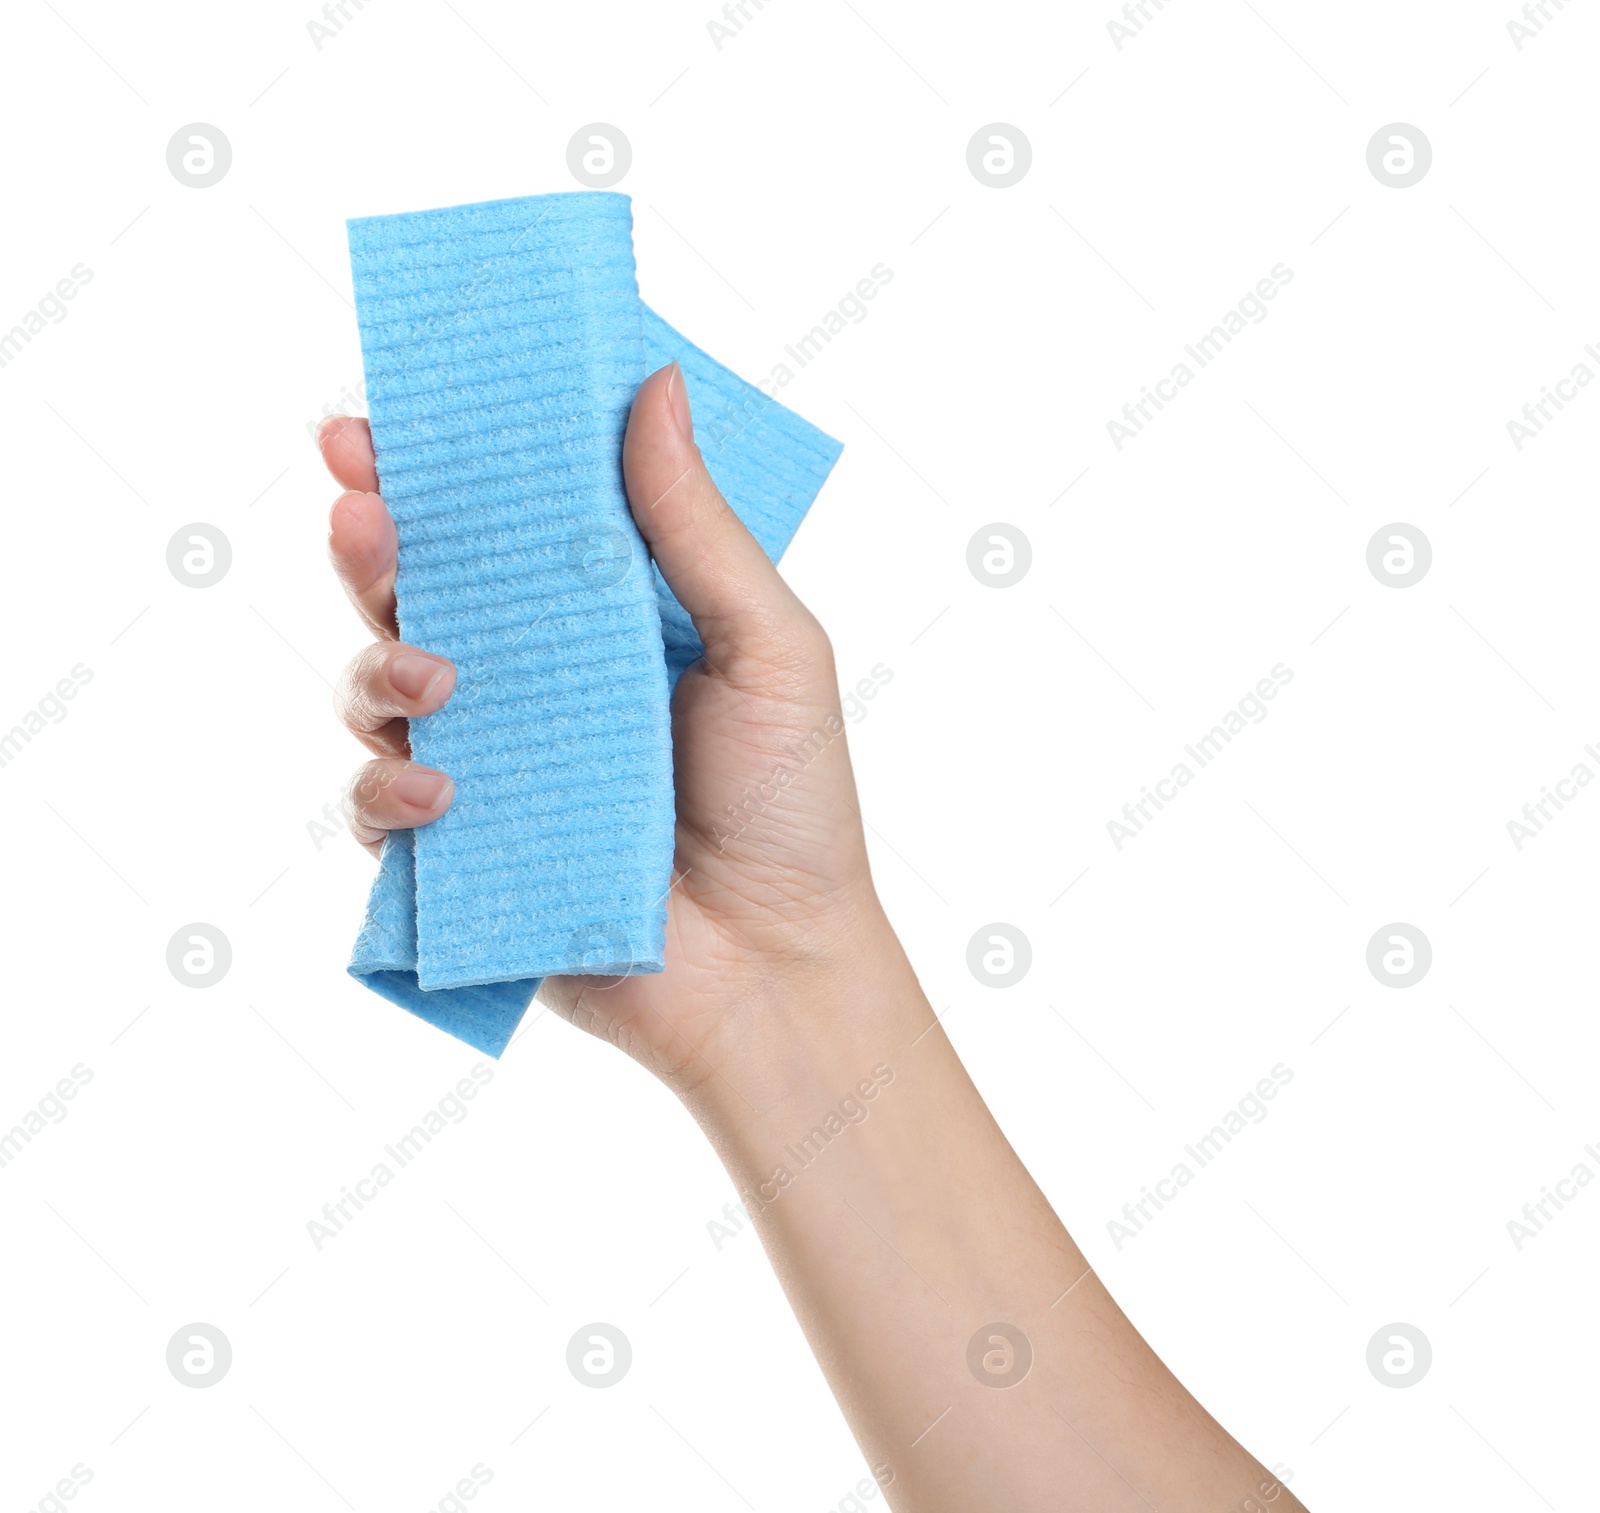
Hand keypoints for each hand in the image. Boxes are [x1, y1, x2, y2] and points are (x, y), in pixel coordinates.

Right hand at [322, 362, 884, 1095]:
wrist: (777, 967)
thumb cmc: (791, 802)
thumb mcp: (769, 647)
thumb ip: (697, 527)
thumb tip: (653, 383)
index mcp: (600, 618)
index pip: (502, 522)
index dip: (435, 466)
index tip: (379, 420)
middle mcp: (533, 681)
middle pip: (419, 589)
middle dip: (373, 541)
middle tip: (363, 511)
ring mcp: (492, 763)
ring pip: (378, 686)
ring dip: (376, 662)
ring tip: (430, 672)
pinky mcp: (463, 851)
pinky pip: (380, 808)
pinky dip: (390, 789)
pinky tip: (442, 787)